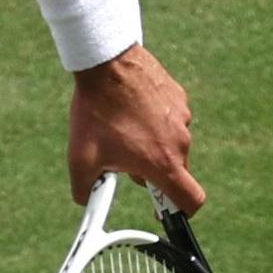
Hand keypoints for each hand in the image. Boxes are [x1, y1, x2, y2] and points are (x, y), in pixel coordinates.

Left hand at [67, 43, 204, 213]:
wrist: (107, 62)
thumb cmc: (96, 110)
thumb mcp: (81, 156)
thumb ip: (84, 188)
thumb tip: (85, 200)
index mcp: (164, 163)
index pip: (191, 201)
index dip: (181, 211)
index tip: (163, 207)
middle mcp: (181, 141)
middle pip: (175, 171)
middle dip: (152, 171)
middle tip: (124, 158)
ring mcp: (183, 116)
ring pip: (172, 143)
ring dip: (153, 144)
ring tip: (123, 127)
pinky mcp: (179, 96)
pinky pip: (170, 118)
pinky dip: (155, 120)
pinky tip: (131, 107)